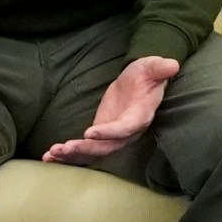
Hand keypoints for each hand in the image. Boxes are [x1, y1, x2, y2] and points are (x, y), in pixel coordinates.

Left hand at [43, 56, 177, 164]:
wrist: (140, 84)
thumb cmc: (146, 75)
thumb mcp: (152, 67)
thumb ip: (160, 68)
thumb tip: (172, 64)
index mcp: (139, 116)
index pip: (125, 128)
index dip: (108, 132)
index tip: (89, 132)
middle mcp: (127, 132)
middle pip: (106, 147)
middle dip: (85, 149)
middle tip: (64, 148)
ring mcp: (112, 137)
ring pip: (93, 152)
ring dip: (73, 155)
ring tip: (52, 154)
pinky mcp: (100, 136)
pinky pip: (85, 149)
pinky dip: (68, 155)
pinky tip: (49, 157)